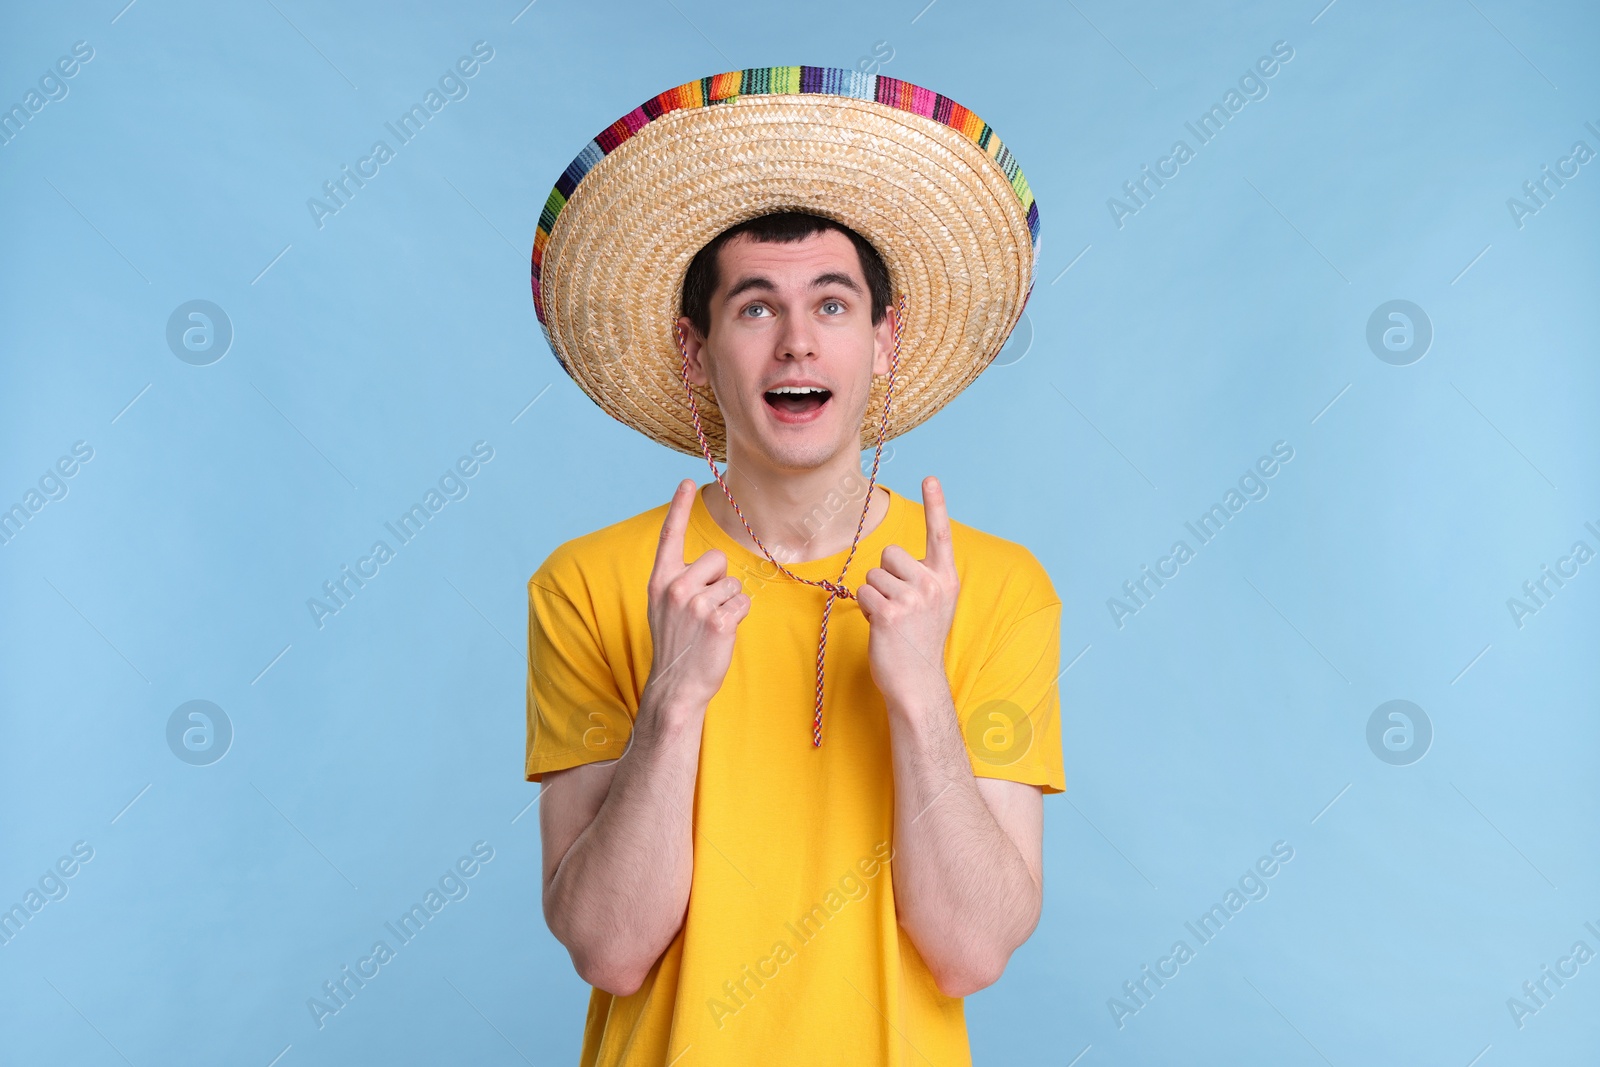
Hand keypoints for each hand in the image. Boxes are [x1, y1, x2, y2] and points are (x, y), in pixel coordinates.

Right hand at [642, 480, 750, 715]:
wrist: (676, 685)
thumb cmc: (676, 645)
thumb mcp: (664, 607)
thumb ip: (679, 582)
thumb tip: (710, 566)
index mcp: (660, 580)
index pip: (670, 536)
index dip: (678, 507)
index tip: (687, 482)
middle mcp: (676, 587)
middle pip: (716, 559)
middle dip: (718, 580)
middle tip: (703, 609)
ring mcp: (697, 604)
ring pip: (733, 584)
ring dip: (728, 603)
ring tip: (709, 626)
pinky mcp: (719, 620)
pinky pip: (742, 603)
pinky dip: (738, 617)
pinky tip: (721, 633)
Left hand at [857, 476, 959, 706]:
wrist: (917, 682)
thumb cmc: (919, 641)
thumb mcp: (934, 604)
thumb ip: (923, 577)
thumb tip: (894, 558)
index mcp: (946, 579)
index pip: (940, 535)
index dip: (936, 504)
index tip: (930, 478)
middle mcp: (933, 584)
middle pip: (890, 553)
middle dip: (885, 574)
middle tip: (898, 603)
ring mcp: (913, 598)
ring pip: (873, 573)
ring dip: (875, 594)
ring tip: (891, 618)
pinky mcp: (891, 612)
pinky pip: (864, 591)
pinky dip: (866, 607)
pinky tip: (881, 626)